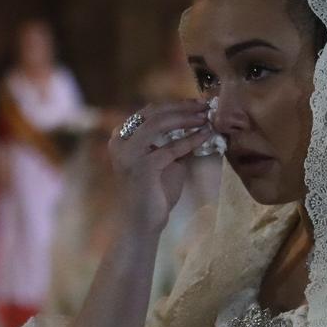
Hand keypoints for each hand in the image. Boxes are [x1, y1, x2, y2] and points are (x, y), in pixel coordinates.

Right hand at [112, 100, 215, 232]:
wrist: (142, 223)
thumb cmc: (154, 193)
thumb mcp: (166, 161)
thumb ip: (175, 141)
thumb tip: (199, 122)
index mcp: (122, 138)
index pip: (149, 112)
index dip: (174, 105)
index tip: (196, 104)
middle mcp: (121, 142)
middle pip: (154, 114)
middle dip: (182, 107)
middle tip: (205, 106)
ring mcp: (129, 154)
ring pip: (159, 124)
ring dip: (186, 118)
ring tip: (206, 117)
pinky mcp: (142, 167)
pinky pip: (171, 148)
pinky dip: (191, 140)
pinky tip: (205, 135)